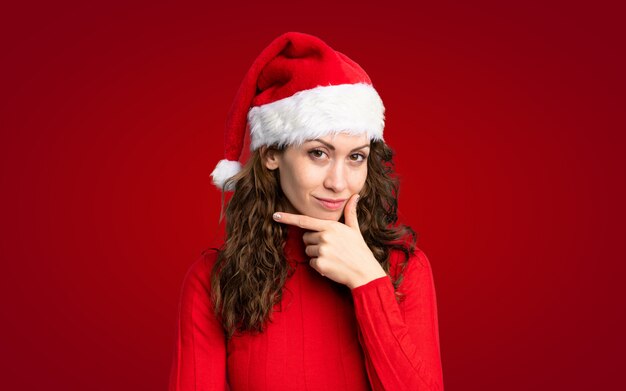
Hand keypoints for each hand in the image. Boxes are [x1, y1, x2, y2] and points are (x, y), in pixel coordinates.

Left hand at [272, 194, 386, 288]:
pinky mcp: (320, 264)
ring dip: (316, 255)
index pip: (305, 220)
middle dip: (314, 242)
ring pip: (308, 251)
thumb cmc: (359, 250)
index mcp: (331, 226)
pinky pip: (311, 263)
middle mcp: (325, 237)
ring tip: (333, 257)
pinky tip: (332, 266)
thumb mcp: (354, 229)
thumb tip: (355, 196)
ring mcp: (322, 251)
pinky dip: (319, 266)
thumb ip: (350, 212)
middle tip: (330, 248)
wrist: (364, 272)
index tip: (275, 215)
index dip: (288, 218)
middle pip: (305, 238)